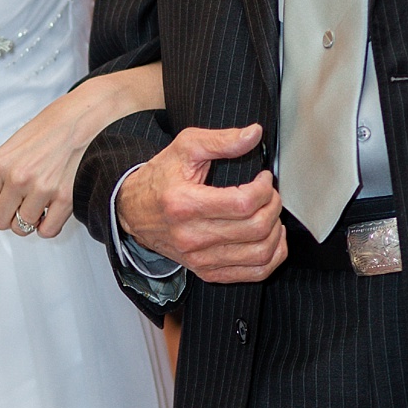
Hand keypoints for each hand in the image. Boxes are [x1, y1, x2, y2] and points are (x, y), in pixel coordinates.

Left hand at [0, 105, 82, 237]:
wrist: (81, 119)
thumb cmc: (48, 130)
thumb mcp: (11, 147)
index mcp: (0, 164)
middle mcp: (18, 178)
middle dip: (6, 217)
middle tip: (16, 207)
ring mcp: (42, 190)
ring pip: (22, 228)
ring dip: (28, 221)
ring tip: (34, 206)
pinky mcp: (66, 199)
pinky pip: (48, 230)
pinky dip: (47, 226)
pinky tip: (48, 213)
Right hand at [116, 123, 286, 283]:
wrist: (132, 210)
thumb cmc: (159, 178)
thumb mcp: (184, 148)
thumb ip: (220, 141)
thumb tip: (254, 134)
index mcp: (184, 203)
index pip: (242, 204)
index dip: (264, 189)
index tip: (263, 178)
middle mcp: (191, 236)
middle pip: (255, 228)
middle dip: (273, 206)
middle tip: (269, 194)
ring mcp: (199, 258)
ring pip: (260, 253)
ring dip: (275, 231)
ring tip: (269, 214)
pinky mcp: (206, 271)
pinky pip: (254, 273)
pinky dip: (272, 256)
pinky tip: (270, 238)